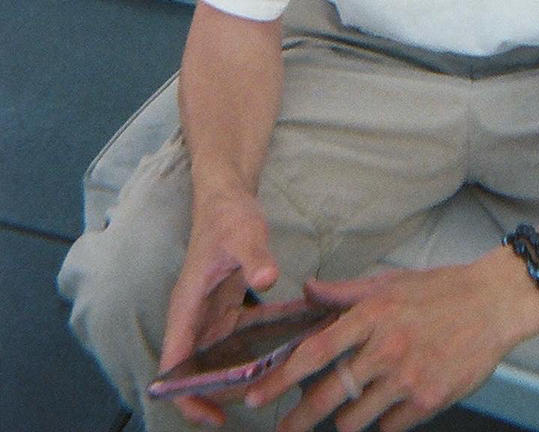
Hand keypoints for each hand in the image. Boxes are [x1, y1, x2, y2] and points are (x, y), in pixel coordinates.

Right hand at [158, 186, 279, 426]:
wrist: (229, 196)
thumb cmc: (228, 215)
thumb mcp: (245, 234)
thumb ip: (255, 256)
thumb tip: (269, 278)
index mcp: (187, 306)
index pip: (175, 365)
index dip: (188, 396)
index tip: (214, 417)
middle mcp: (195, 316)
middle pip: (201, 369)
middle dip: (229, 388)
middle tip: (269, 391)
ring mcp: (211, 313)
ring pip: (225, 356)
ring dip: (250, 368)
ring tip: (286, 370)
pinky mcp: (229, 307)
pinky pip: (245, 334)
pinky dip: (265, 340)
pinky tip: (295, 337)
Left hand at [246, 253, 538, 431]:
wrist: (494, 302)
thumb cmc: (441, 290)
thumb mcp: (390, 282)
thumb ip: (345, 293)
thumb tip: (307, 291)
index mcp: (373, 315)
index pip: (315, 352)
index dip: (281, 378)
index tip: (256, 397)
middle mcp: (386, 348)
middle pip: (327, 395)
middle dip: (297, 418)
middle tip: (282, 429)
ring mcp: (407, 378)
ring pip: (353, 418)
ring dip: (343, 419)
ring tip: (342, 413)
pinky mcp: (428, 400)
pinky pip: (387, 428)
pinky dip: (380, 423)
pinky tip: (383, 411)